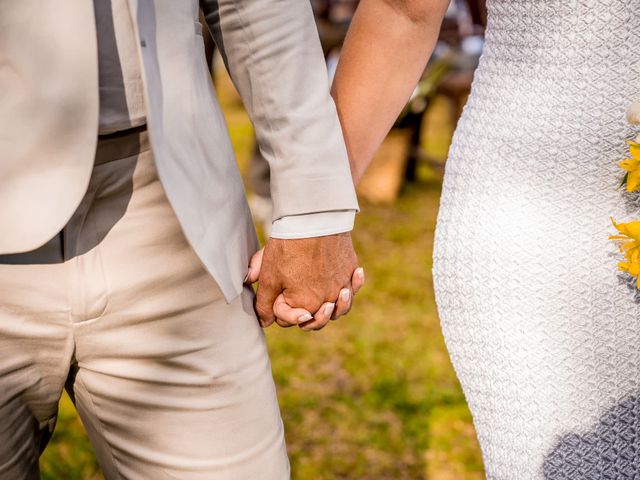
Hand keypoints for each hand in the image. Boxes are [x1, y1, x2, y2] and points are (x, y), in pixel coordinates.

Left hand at [246, 233, 364, 329]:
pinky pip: (354, 284)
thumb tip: (264, 322)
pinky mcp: (350, 268)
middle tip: (301, 306)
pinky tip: (350, 279)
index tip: (277, 293)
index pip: (293, 320)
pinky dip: (354, 284)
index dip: (280, 310)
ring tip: (329, 302)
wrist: (312, 220)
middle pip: (319, 318)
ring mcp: (343, 285)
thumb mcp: (269, 277)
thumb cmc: (288, 249)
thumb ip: (264, 304)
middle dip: (307, 316)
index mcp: (307, 307)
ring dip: (333, 306)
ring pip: (341, 306)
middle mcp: (329, 300)